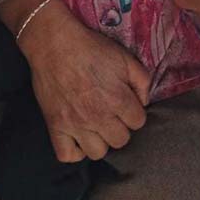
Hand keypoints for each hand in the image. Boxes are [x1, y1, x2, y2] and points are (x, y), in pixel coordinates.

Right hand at [17, 0, 150, 162]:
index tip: (127, 104)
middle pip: (121, 140)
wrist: (55, 44)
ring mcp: (76, 125)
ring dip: (101, 141)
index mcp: (118, 99)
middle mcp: (98, 116)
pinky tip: (79, 137)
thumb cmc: (92, 48)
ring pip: (98, 153)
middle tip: (113, 114)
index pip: (138, 122)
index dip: (135, 112)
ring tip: (97, 126)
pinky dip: (75, 151)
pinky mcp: (55, 127)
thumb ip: (142, 80)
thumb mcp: (125, 57)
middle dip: (121, 127)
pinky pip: (67, 155)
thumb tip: (144, 102)